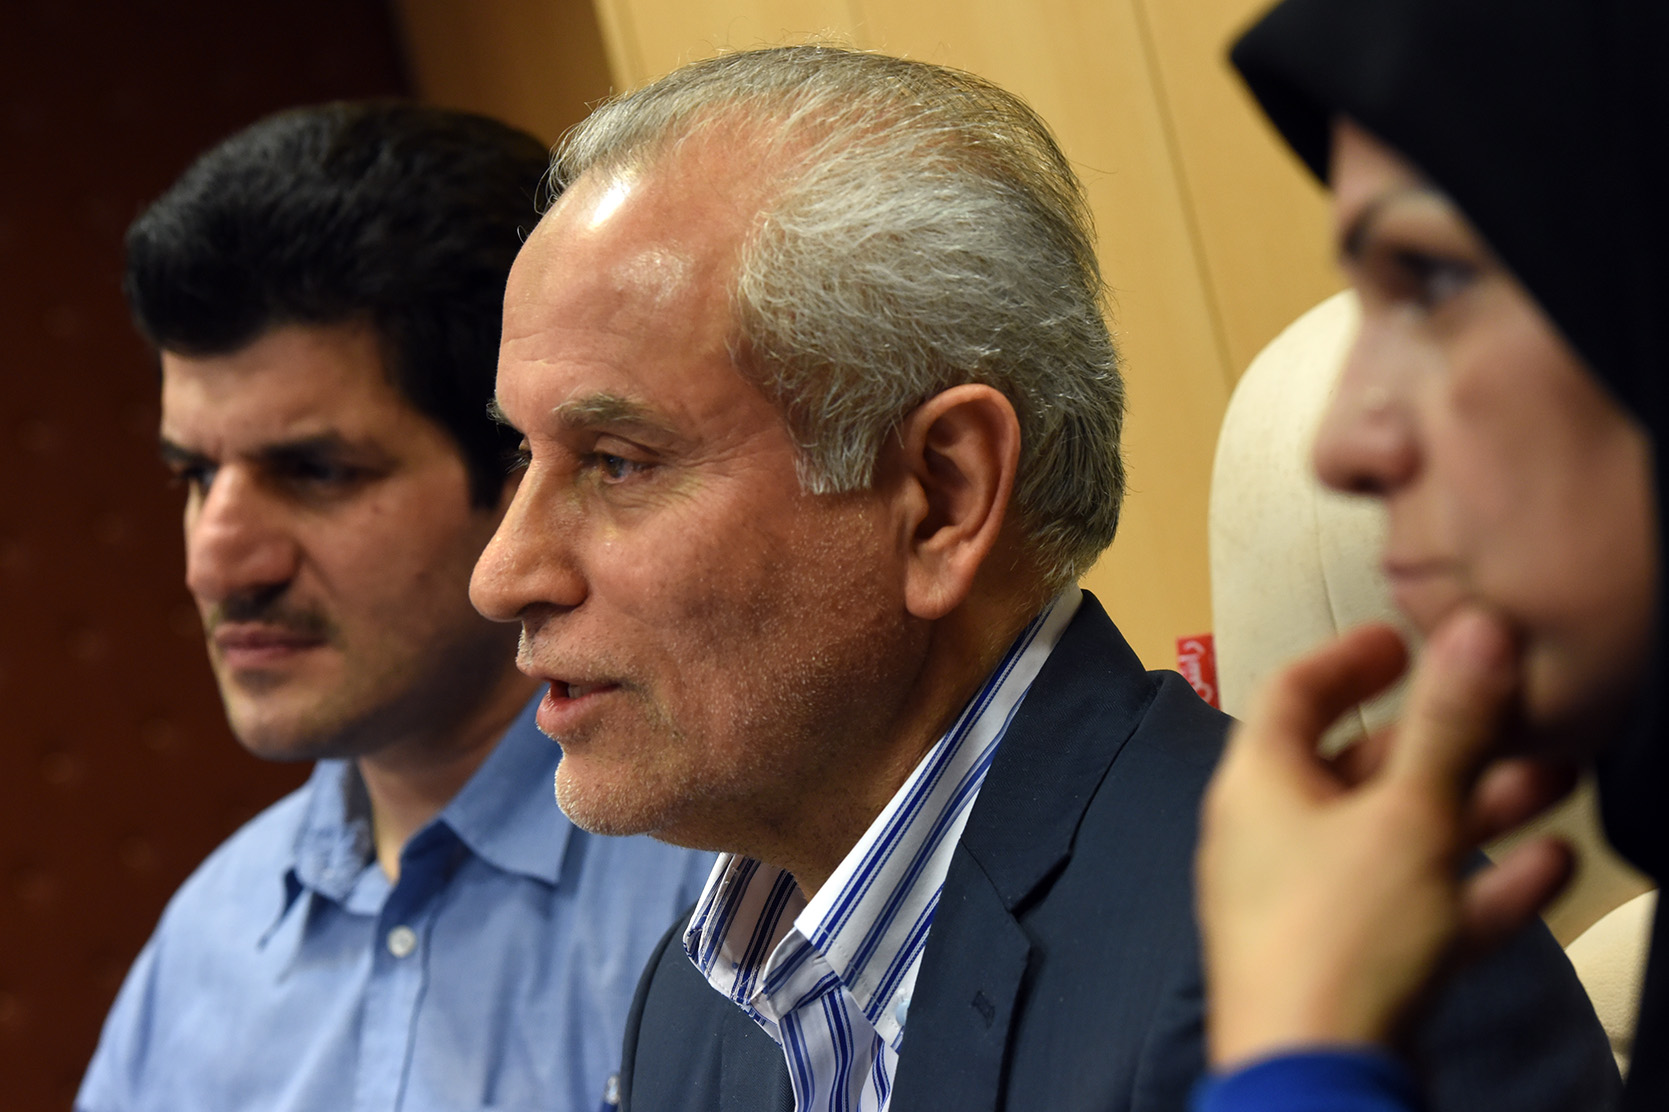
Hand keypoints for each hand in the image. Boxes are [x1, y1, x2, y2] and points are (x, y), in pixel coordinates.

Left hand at [1197, 607, 1577, 1068]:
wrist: (1317, 1080)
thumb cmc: (1339, 936)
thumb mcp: (1404, 816)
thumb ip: (1446, 725)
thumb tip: (1473, 629)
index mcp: (1258, 787)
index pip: (1292, 694)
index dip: (1349, 659)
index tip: (1404, 640)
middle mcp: (1274, 840)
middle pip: (1358, 770)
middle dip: (1442, 742)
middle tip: (1510, 715)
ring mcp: (1311, 906)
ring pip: (1399, 839)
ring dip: (1475, 808)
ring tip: (1555, 780)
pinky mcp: (1352, 965)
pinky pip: (1419, 908)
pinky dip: (1477, 885)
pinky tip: (1551, 869)